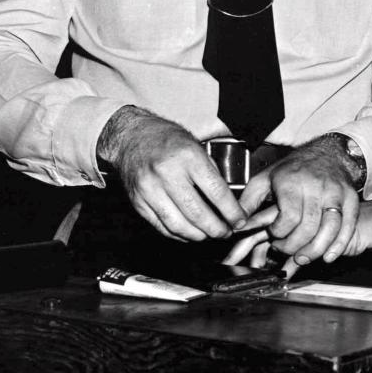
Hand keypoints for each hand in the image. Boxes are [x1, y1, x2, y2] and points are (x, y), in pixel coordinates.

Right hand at [97, 106, 245, 240]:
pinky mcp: (138, 202)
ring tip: (209, 235)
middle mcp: (168, 174)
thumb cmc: (168, 139)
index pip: (216, 192)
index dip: (231, 211)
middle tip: (226, 233)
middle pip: (197, 213)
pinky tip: (190, 233)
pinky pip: (162, 226)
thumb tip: (228, 201)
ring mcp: (150, 190)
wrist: (131, 137)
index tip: (240, 221)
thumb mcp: (196, 145)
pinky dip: (178, 234)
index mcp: (188, 157)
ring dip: (198, 236)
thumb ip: (211, 171)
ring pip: (178, 225)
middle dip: (216, 229)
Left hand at [235, 137, 360, 265]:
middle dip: (294, 246)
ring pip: (329, 229)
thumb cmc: (294, 169)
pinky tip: (328, 255)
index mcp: (292, 181)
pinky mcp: (350, 198)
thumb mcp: (265, 179)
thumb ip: (248, 202)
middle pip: (308, 227)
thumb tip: (235, 223)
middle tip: (286, 249)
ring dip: (316, 250)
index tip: (274, 236)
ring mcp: (335, 192)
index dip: (279, 234)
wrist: (327, 153)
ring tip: (304, 257)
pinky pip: (347, 226)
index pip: (288, 218)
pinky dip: (338, 245)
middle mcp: (316, 186)